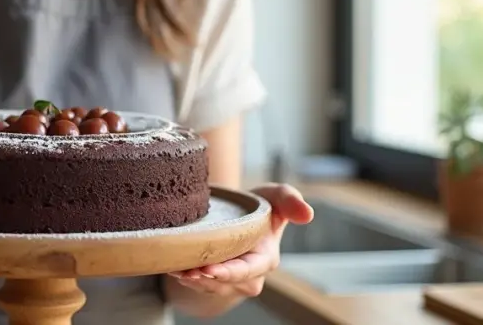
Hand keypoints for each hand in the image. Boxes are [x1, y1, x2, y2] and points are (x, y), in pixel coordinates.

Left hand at [168, 184, 313, 298]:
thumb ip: (289, 199)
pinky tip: (173, 267)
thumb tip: (308, 214)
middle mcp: (250, 276)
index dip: (230, 273)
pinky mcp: (212, 282)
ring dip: (192, 279)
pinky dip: (184, 277)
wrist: (235, 216)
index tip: (209, 269)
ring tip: (177, 268)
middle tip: (188, 271)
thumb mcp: (274, 196)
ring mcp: (230, 282)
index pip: (248, 270)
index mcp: (266, 259)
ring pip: (209, 286)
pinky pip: (198, 285)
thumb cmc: (257, 206)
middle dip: (206, 280)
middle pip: (226, 283)